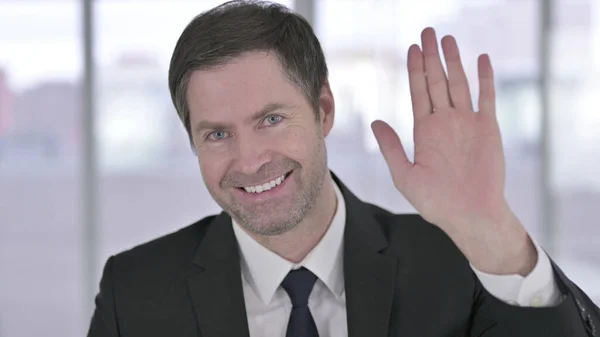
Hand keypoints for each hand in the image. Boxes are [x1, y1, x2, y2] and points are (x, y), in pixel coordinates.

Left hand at [371, 27, 536, 275]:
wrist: (470, 215)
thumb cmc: (436, 202)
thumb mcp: (405, 175)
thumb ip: (391, 147)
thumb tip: (375, 121)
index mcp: (424, 130)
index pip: (418, 92)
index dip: (415, 69)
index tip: (412, 48)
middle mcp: (445, 122)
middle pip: (437, 81)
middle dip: (431, 57)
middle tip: (428, 32)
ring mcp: (467, 123)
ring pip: (459, 84)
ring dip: (454, 61)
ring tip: (448, 39)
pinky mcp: (488, 128)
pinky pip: (487, 98)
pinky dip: (485, 79)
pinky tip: (481, 59)